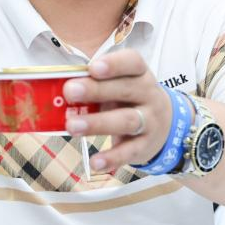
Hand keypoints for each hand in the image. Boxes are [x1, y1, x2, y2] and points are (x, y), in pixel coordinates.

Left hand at [62, 49, 172, 172]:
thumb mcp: (119, 86)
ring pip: (127, 121)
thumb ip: (95, 85)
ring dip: (98, 123)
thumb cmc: (129, 99)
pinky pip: (129, 152)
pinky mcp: (145, 146)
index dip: (114, 64)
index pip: (132, 63)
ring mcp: (150, 121)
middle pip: (126, 89)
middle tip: (69, 91)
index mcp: (139, 74)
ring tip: (72, 126)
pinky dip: (112, 158)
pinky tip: (94, 162)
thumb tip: (59, 91)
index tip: (93, 67)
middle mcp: (148, 95)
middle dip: (96, 90)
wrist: (165, 125)